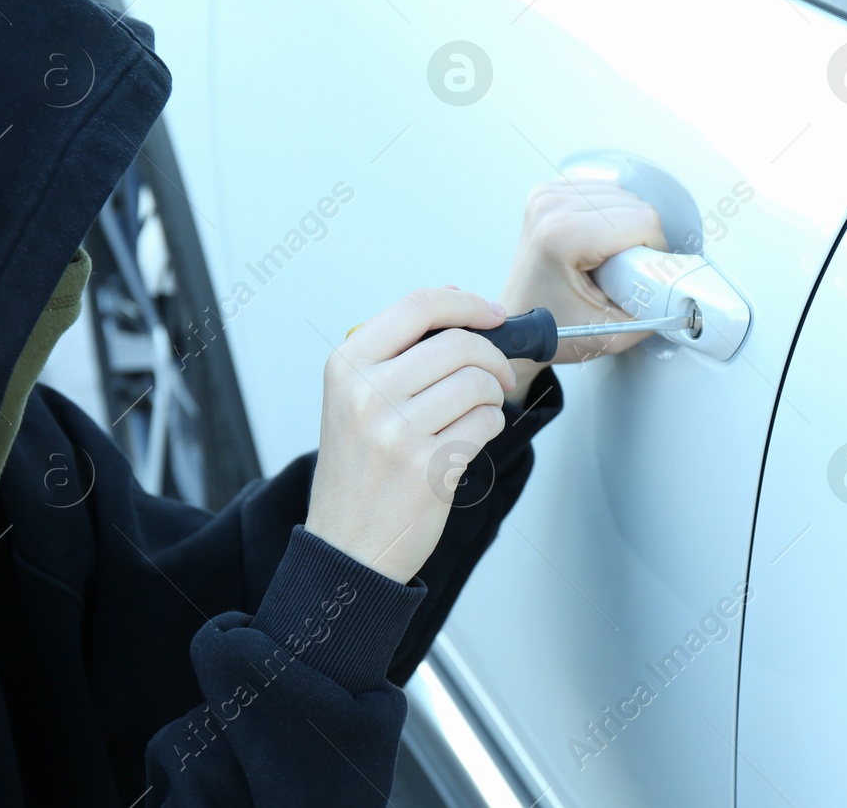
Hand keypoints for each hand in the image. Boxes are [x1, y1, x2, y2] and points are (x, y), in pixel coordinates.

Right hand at [306, 288, 516, 583]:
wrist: (347, 544)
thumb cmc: (360, 469)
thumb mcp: (355, 398)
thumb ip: (400, 350)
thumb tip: (456, 302)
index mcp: (348, 365)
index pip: (418, 305)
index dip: (468, 303)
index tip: (495, 314)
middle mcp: (367, 393)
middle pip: (459, 344)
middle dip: (494, 356)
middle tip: (499, 375)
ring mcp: (395, 431)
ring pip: (477, 384)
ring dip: (493, 396)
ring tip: (480, 412)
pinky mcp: (425, 467)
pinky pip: (484, 424)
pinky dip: (490, 427)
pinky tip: (472, 438)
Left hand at [497, 180, 667, 398]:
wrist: (516, 324)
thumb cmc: (552, 328)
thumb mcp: (611, 333)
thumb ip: (653, 314)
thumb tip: (687, 299)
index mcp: (563, 236)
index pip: (643, 221)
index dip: (655, 250)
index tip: (641, 276)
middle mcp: (552, 206)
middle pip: (635, 205)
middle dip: (640, 241)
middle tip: (620, 273)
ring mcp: (547, 195)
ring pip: (623, 195)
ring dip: (626, 226)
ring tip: (606, 259)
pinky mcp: (549, 191)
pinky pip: (605, 191)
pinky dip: (611, 215)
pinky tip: (597, 241)